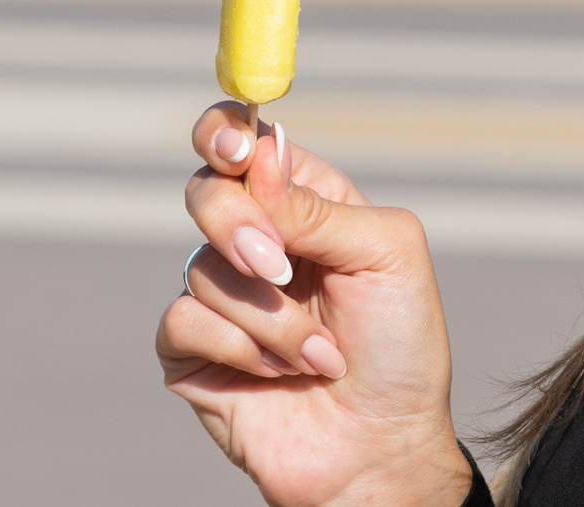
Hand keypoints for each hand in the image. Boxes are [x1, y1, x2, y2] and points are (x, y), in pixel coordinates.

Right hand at [159, 103, 471, 506]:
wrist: (382, 450)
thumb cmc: (401, 350)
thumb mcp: (388, 256)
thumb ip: (319, 204)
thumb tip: (258, 157)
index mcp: (298, 203)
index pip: (239, 140)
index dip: (224, 132)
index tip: (235, 150)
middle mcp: (253, 239)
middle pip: (204, 192)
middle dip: (240, 228)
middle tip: (281, 269)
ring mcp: (218, 295)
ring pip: (200, 265)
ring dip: (270, 317)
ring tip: (320, 355)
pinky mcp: (190, 350)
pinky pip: (183, 319)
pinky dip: (239, 348)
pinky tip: (279, 374)